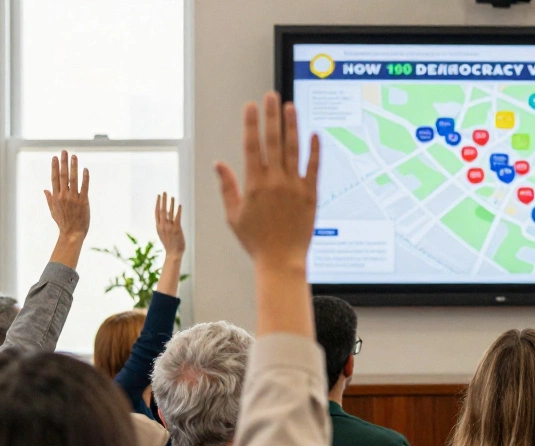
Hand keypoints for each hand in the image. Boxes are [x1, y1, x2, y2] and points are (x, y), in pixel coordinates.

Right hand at [45, 150, 89, 241]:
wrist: (72, 233)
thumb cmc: (63, 223)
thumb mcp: (53, 210)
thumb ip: (49, 199)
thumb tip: (45, 189)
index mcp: (56, 197)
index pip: (54, 178)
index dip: (54, 167)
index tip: (55, 157)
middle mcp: (63, 196)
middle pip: (62, 176)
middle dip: (63, 162)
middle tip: (64, 151)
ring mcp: (73, 198)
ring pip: (73, 179)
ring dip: (73, 166)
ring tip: (74, 156)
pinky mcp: (83, 202)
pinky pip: (84, 187)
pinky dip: (85, 178)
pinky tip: (85, 169)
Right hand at [155, 192, 185, 257]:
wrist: (173, 254)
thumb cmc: (170, 245)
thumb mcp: (163, 235)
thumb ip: (163, 226)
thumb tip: (164, 219)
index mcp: (158, 227)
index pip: (157, 212)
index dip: (158, 203)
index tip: (158, 196)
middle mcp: (163, 226)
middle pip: (162, 210)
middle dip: (163, 200)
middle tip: (164, 192)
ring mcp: (169, 227)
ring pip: (169, 213)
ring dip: (171, 204)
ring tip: (172, 196)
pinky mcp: (176, 229)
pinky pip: (177, 218)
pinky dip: (178, 211)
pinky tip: (180, 205)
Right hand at [215, 92, 319, 268]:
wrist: (281, 260)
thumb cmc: (256, 241)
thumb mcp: (234, 215)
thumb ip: (228, 187)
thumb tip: (219, 164)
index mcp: (254, 184)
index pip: (251, 146)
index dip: (251, 123)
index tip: (251, 106)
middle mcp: (275, 181)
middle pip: (273, 141)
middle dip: (271, 116)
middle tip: (270, 96)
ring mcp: (294, 187)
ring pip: (294, 149)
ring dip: (292, 126)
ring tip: (290, 106)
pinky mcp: (311, 195)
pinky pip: (314, 168)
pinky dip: (315, 150)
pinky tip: (315, 134)